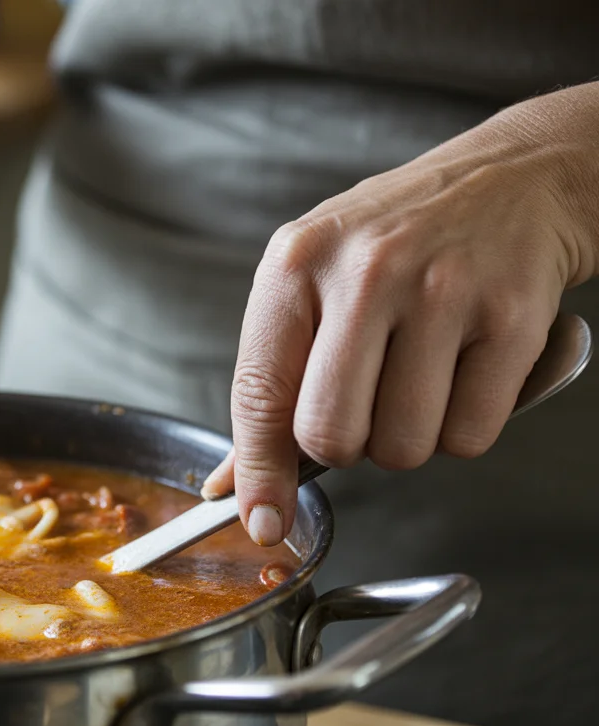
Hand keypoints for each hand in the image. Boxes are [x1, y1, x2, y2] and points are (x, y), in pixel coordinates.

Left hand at [202, 85, 598, 545]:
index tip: (262, 521)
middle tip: (367, 404)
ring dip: (410, 438)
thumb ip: (274, 379)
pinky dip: (467, 427)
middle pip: (332, 435)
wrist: (514, 177)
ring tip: (421, 376)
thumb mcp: (315, 282)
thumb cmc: (399, 241)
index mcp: (295, 264)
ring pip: (404, 447)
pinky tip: (467, 370)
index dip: (259, 472)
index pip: (261, 394)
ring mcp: (441, 290)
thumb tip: (236, 483)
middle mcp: (364, 271)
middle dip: (348, 446)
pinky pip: (471, 436)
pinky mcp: (512, 315)